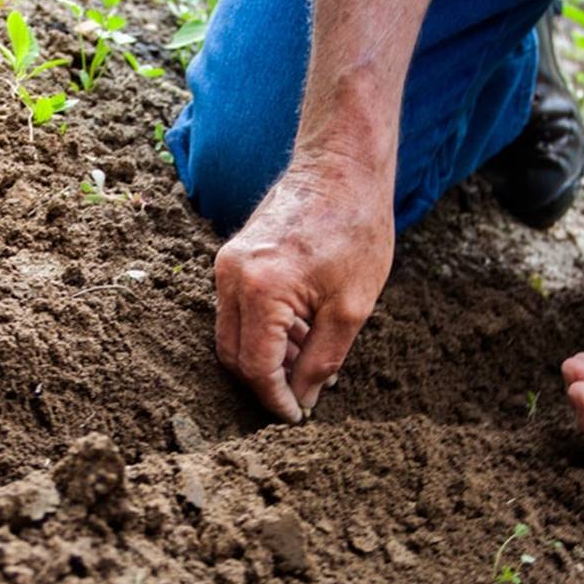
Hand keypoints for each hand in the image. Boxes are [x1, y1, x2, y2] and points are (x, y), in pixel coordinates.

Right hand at [214, 157, 394, 422]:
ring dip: (266, 357)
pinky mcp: (233, 257)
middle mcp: (231, 277)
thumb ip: (322, 360)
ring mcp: (227, 264)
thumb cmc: (356, 229)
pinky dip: (263, 331)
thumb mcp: (351, 308)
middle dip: (266, 383)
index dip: (275, 400)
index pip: (256, 367)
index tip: (296, 417)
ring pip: (232, 335)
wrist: (342, 166)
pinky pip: (237, 311)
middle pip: (234, 355)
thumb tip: (303, 399)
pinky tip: (301, 333)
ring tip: (310, 360)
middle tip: (302, 396)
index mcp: (261, 290)